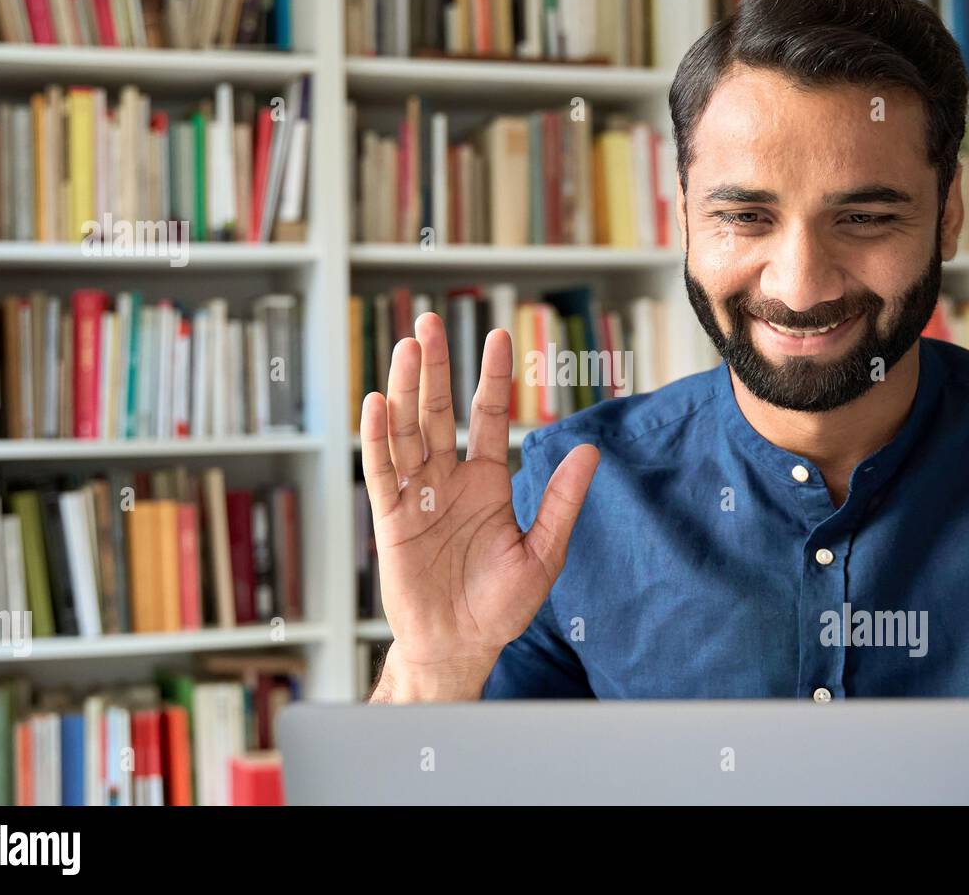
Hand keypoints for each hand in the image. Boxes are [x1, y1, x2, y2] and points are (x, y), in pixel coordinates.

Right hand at [361, 312, 599, 700]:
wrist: (460, 646)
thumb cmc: (502, 605)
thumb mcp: (542, 552)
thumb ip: (561, 501)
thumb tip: (591, 451)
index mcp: (487, 481)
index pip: (489, 417)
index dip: (493, 378)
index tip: (499, 335)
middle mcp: (449, 479)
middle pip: (438, 411)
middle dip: (435, 367)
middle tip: (429, 322)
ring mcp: (417, 495)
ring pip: (408, 431)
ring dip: (406, 389)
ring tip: (408, 347)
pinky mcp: (391, 518)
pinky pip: (381, 471)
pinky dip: (378, 437)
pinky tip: (378, 402)